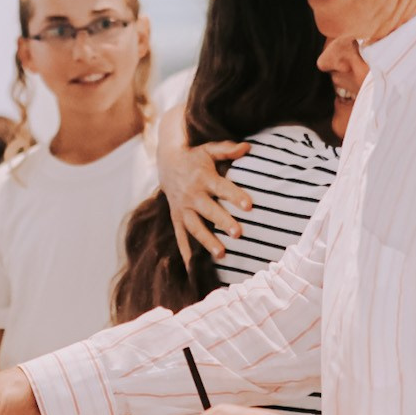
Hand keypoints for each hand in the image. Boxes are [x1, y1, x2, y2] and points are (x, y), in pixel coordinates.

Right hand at [158, 103, 252, 264]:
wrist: (166, 163)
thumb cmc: (195, 157)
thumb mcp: (209, 150)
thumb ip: (227, 150)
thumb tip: (247, 147)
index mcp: (203, 178)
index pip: (221, 188)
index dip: (235, 195)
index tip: (249, 205)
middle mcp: (192, 195)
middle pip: (208, 210)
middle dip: (222, 221)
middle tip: (238, 233)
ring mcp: (182, 208)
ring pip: (194, 227)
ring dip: (207, 241)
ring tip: (221, 254)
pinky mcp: (176, 218)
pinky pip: (180, 236)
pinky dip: (186, 252)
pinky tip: (193, 267)